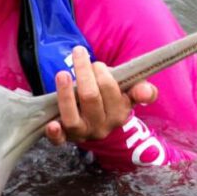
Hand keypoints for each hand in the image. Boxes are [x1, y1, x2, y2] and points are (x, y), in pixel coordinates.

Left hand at [44, 46, 158, 145]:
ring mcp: (82, 133)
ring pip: (72, 118)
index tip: (96, 64)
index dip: (101, 73)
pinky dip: (54, 133)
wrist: (92, 117)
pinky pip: (58, 140)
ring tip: (62, 74)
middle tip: (79, 55)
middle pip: (90, 98)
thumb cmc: (109, 97)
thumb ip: (141, 90)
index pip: (110, 90)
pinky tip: (51, 124)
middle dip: (84, 73)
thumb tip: (145, 92)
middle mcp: (101, 127)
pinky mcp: (65, 138)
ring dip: (65, 95)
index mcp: (119, 114)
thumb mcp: (128, 93)